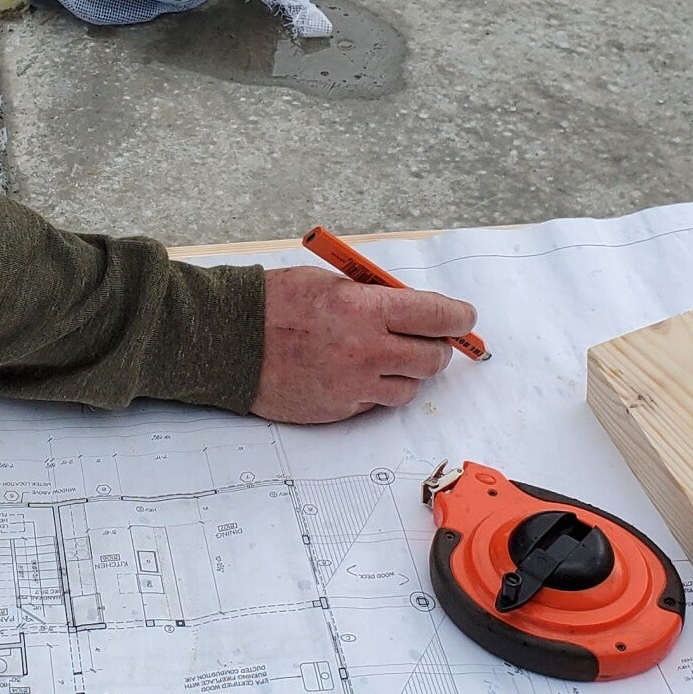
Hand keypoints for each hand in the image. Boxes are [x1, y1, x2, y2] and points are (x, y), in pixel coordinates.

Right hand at [251, 268, 478, 424]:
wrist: (228, 341)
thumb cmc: (273, 304)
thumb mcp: (330, 283)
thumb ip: (373, 298)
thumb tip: (410, 311)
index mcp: (365, 310)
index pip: (437, 316)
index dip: (459, 318)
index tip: (464, 318)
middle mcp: (365, 352)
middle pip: (432, 359)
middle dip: (436, 348)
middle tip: (428, 340)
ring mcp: (352, 386)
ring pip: (409, 388)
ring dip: (406, 373)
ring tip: (383, 357)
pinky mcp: (337, 410)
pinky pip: (374, 404)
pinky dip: (373, 391)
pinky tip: (351, 373)